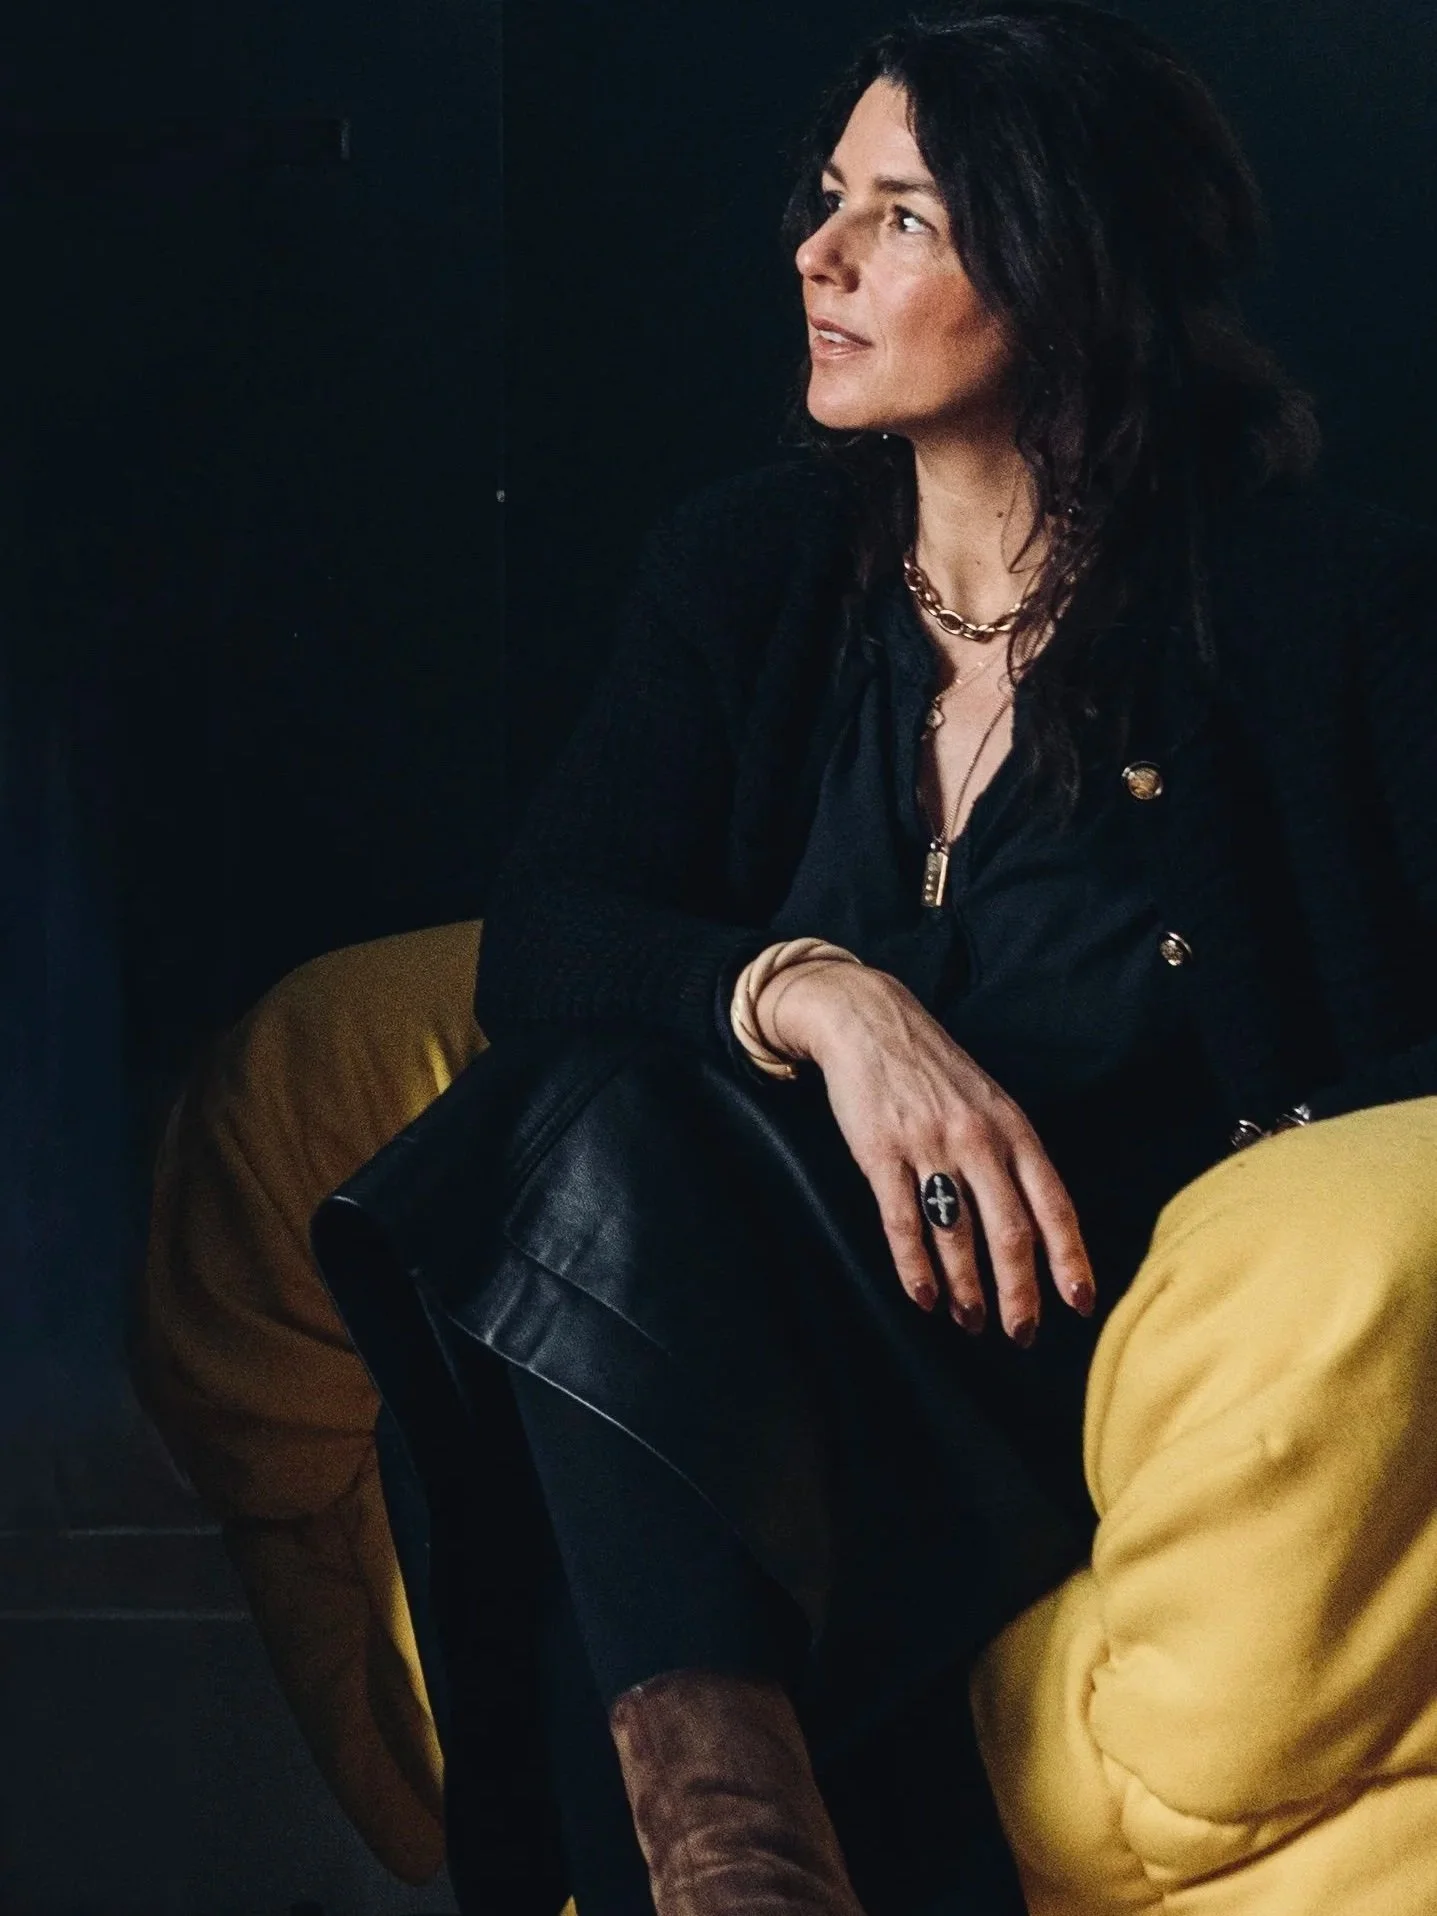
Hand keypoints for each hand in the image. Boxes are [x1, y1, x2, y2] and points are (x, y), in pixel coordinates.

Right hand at [760, 960, 1096, 1341]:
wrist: (869, 1021)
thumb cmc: (935, 1072)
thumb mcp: (990, 1104)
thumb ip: (1012, 1159)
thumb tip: (1035, 1231)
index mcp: (1013, 1129)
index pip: (1053, 1204)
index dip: (1069, 1258)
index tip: (1080, 1302)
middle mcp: (978, 1140)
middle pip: (1010, 1230)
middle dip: (1020, 1291)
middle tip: (1022, 1334)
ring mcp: (929, 1146)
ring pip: (956, 1233)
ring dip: (967, 1288)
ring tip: (971, 1321)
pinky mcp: (881, 1152)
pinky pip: (902, 1221)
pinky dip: (914, 1267)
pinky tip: (924, 1296)